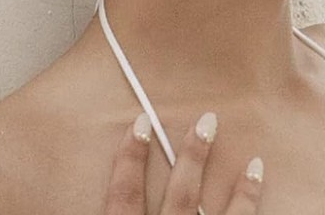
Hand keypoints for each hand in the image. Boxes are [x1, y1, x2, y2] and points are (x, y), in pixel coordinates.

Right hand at [104, 110, 264, 213]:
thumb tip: (69, 203)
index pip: (124, 198)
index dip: (130, 158)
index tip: (140, 122)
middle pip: (178, 197)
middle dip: (192, 156)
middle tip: (205, 119)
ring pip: (208, 209)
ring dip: (222, 176)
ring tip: (225, 135)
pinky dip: (248, 198)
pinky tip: (255, 172)